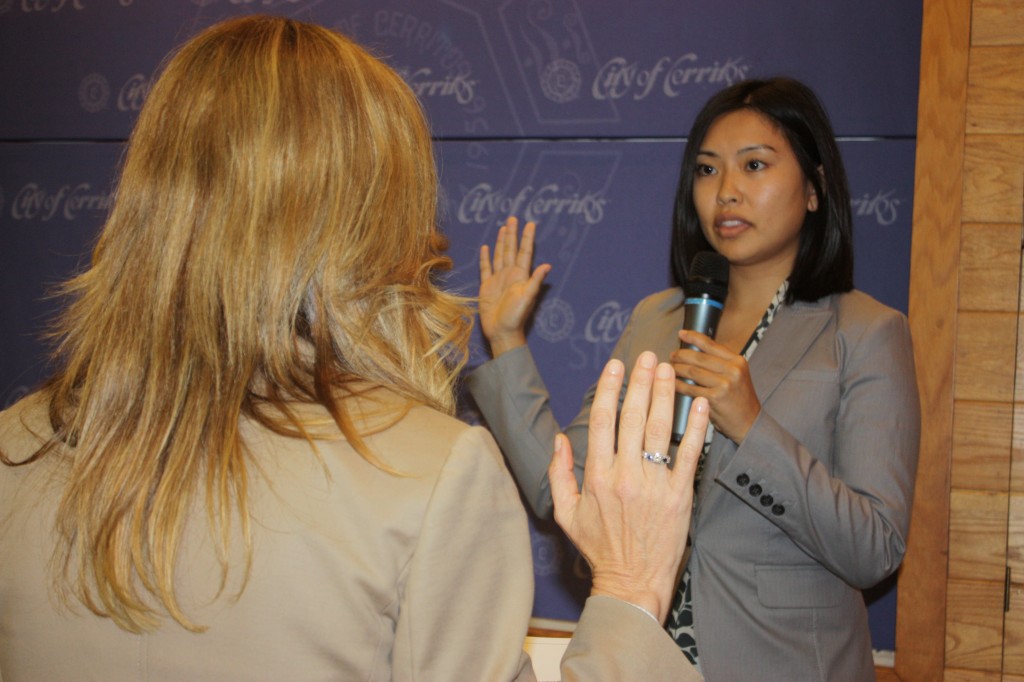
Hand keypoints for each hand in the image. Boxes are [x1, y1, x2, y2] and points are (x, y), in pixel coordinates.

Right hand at [478, 217, 550, 356]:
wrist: (501, 331)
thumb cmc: (516, 316)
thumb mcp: (527, 298)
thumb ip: (535, 281)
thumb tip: (547, 265)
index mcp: (520, 275)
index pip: (524, 252)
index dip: (527, 238)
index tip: (530, 223)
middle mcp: (509, 274)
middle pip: (511, 249)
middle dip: (512, 234)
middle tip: (514, 218)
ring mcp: (498, 279)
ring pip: (500, 255)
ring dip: (502, 242)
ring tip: (503, 228)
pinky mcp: (486, 286)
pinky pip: (486, 268)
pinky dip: (486, 257)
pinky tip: (487, 247)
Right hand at [549, 351, 709, 622]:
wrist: (632, 582)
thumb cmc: (599, 548)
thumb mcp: (566, 513)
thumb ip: (559, 474)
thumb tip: (560, 439)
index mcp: (596, 476)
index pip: (602, 421)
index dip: (609, 388)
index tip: (616, 365)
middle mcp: (625, 475)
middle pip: (633, 418)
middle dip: (641, 382)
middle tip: (648, 356)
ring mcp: (655, 485)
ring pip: (660, 430)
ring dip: (665, 395)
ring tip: (669, 370)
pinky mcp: (680, 496)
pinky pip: (689, 455)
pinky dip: (695, 428)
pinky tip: (697, 404)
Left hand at [672, 329, 760, 442]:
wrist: (749, 423)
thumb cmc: (739, 399)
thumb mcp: (737, 375)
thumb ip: (720, 363)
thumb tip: (694, 351)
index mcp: (737, 361)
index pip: (711, 344)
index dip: (693, 337)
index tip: (681, 334)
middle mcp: (732, 370)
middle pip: (699, 357)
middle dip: (681, 355)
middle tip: (672, 356)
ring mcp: (724, 384)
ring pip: (692, 371)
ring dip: (677, 368)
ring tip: (670, 368)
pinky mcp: (715, 398)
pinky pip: (690, 388)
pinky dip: (678, 385)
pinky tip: (671, 384)